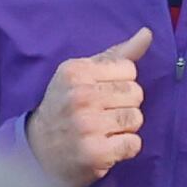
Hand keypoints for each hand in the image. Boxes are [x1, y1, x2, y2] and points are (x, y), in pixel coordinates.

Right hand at [26, 27, 150, 186]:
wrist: (38, 151)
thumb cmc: (65, 107)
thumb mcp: (81, 75)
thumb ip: (116, 55)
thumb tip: (147, 33)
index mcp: (76, 72)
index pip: (128, 69)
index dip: (120, 83)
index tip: (101, 94)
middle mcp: (80, 96)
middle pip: (135, 93)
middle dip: (125, 105)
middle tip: (103, 115)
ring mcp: (88, 125)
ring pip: (136, 118)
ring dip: (125, 128)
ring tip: (105, 131)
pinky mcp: (95, 153)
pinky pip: (134, 144)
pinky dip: (126, 148)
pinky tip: (108, 147)